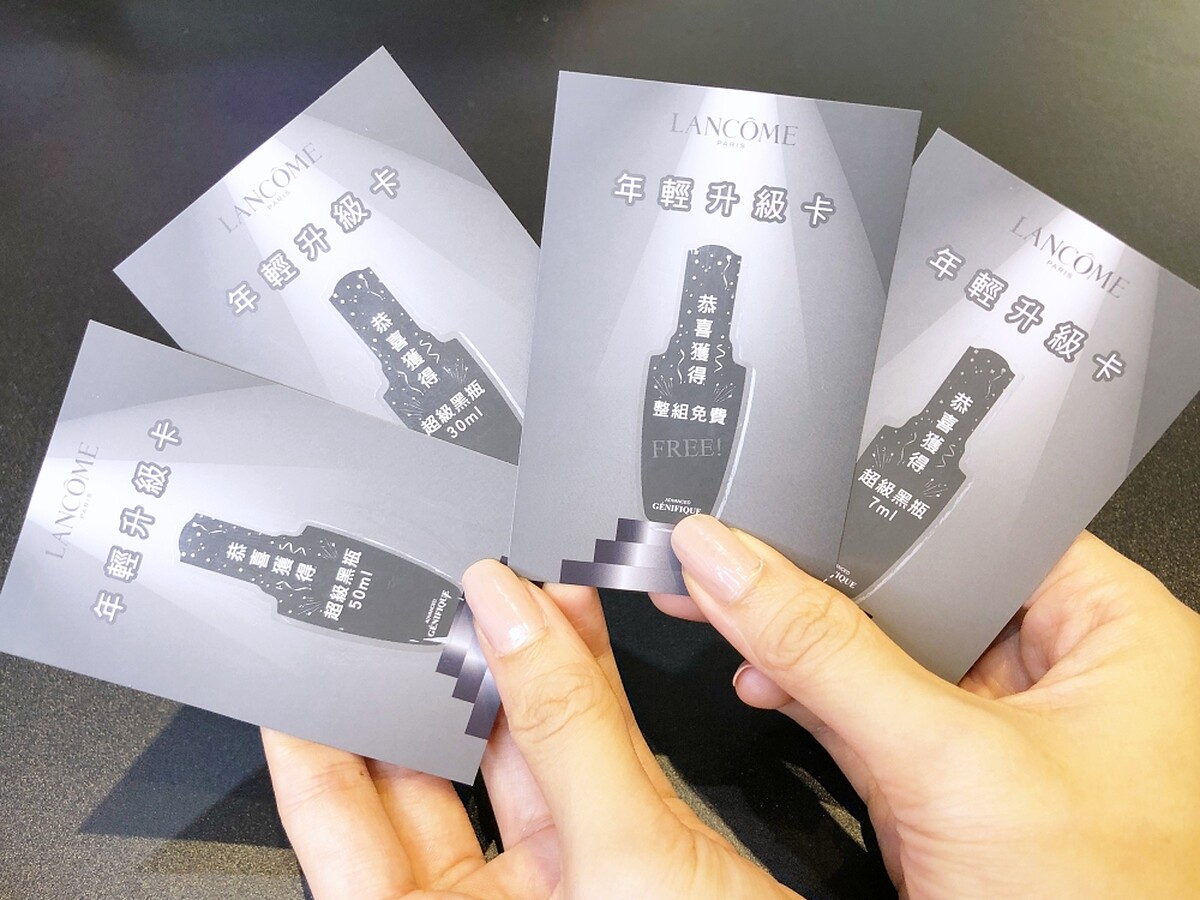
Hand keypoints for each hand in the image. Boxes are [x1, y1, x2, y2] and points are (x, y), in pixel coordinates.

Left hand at [265, 568, 798, 898]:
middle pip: (423, 784)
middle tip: (428, 602)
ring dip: (520, 674)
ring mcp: (559, 897)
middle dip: (431, 681)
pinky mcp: (627, 868)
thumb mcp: (621, 865)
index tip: (310, 651)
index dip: (312, 732)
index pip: (330, 825)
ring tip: (510, 596)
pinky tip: (576, 631)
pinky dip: (586, 696)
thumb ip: (566, 732)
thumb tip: (512, 614)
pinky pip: (585, 767)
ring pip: (514, 765)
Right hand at [654, 515, 1199, 898]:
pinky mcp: (948, 788)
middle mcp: (1060, 676)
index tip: (786, 502)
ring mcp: (997, 736)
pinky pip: (863, 716)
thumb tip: (733, 567)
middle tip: (736, 551)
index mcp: (1112, 634)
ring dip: (797, 639)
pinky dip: (804, 698)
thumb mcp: (950, 761)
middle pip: (916, 589)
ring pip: (879, 654)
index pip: (975, 532)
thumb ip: (828, 656)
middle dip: (820, 582)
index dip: (877, 513)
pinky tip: (759, 678)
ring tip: (724, 607)